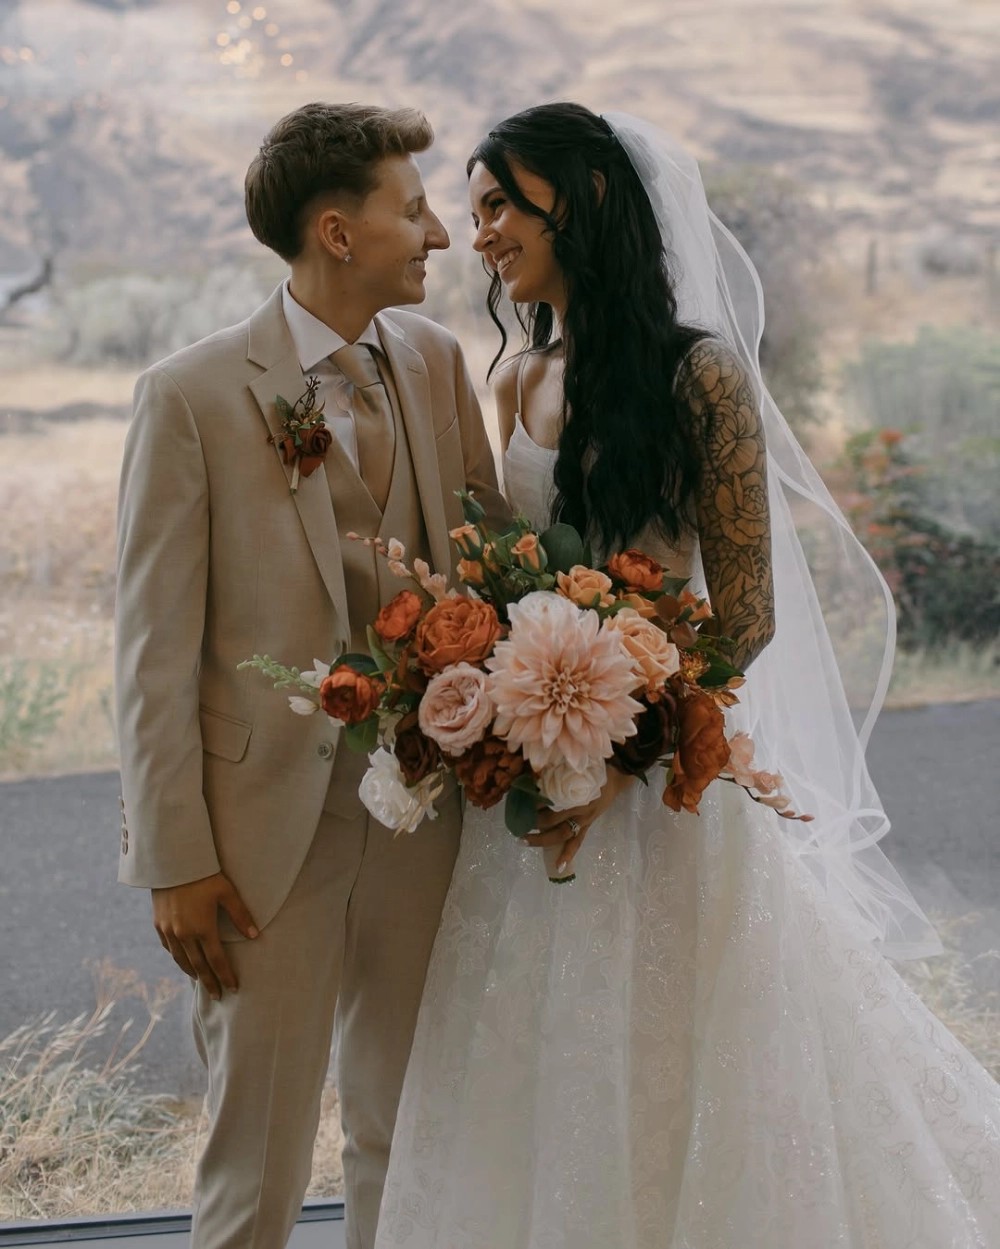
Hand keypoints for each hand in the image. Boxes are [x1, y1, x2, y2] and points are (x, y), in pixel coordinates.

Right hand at [152, 872, 257, 999]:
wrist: (172, 862)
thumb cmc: (205, 875)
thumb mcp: (227, 892)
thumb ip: (241, 915)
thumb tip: (255, 936)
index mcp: (202, 928)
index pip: (216, 960)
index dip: (225, 976)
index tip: (233, 989)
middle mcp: (184, 934)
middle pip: (198, 966)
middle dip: (209, 982)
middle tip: (217, 996)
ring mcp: (169, 930)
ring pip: (181, 959)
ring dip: (192, 972)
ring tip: (201, 981)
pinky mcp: (158, 924)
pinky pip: (168, 948)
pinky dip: (177, 958)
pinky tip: (183, 960)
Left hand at [524, 766, 633, 875]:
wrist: (614, 781)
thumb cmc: (592, 772)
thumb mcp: (575, 771)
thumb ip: (557, 776)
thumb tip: (533, 780)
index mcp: (576, 794)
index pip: (552, 801)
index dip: (536, 804)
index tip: (522, 802)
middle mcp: (579, 809)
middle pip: (553, 820)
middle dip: (534, 823)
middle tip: (517, 823)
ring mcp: (583, 820)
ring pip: (562, 834)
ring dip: (542, 840)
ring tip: (524, 841)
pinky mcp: (587, 827)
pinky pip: (577, 843)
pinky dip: (568, 855)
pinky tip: (558, 867)